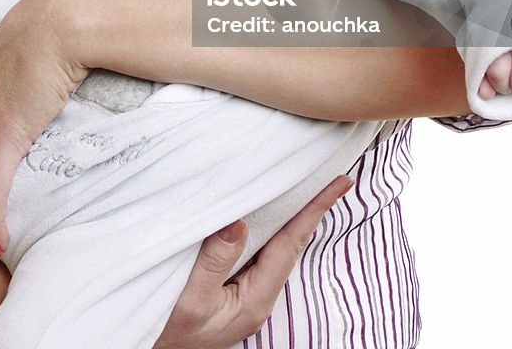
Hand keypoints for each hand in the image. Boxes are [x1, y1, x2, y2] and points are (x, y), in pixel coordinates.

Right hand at [154, 175, 353, 348]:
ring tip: (307, 187)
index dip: (316, 209)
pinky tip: (265, 213)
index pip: (292, 243)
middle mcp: (259, 295)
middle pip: (291, 242)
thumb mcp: (191, 301)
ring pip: (275, 245)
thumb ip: (215, 261)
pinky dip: (267, 226)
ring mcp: (247, 293)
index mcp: (257, 298)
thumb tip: (238, 221)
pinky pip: (257, 249)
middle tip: (333, 178)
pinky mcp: (234, 289)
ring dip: (290, 216)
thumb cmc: (171, 335)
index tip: (340, 183)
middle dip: (311, 209)